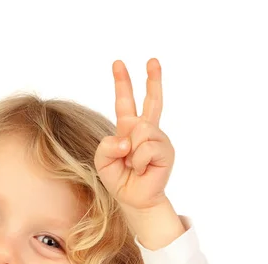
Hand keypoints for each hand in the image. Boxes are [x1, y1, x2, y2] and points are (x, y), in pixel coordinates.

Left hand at [94, 58, 174, 210]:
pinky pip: (147, 147)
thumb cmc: (119, 179)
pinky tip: (142, 169)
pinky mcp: (166, 150)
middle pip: (152, 100)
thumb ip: (107, 145)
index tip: (118, 63)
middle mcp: (146, 131)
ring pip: (141, 130)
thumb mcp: (102, 161)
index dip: (122, 83)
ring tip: (134, 165)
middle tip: (152, 60)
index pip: (125, 102)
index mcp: (128, 129)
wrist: (134, 199)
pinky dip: (139, 161)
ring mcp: (158, 139)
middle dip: (153, 79)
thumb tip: (128, 140)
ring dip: (131, 152)